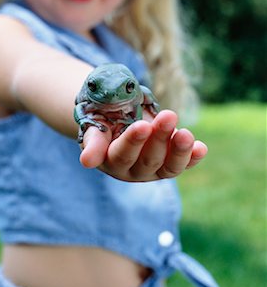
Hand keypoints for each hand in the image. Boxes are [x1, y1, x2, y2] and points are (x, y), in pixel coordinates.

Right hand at [79, 110, 207, 181]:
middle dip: (160, 137)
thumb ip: (93, 141)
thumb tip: (87, 162)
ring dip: (179, 150)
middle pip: (148, 158)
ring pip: (169, 167)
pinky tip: (201, 148)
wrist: (118, 118)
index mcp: (110, 161)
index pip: (122, 154)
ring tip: (186, 133)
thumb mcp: (95, 125)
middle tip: (168, 115)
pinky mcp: (169, 166)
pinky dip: (193, 157)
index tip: (142, 126)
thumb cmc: (104, 119)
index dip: (132, 141)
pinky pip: (182, 165)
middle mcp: (132, 171)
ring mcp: (153, 171)